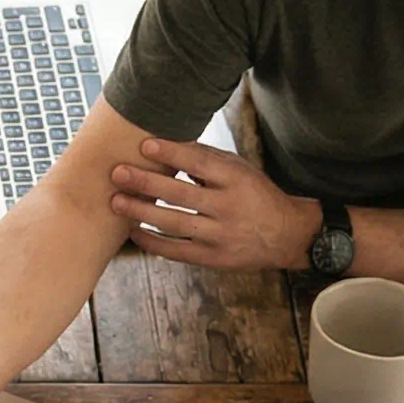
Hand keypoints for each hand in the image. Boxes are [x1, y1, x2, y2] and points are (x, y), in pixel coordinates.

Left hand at [109, 139, 321, 273]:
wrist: (286, 235)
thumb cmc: (255, 195)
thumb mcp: (240, 171)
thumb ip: (207, 159)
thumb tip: (169, 144)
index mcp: (236, 180)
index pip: (200, 163)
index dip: (171, 154)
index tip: (145, 145)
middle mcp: (228, 207)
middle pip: (180, 194)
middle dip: (146, 182)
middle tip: (118, 172)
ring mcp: (220, 235)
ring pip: (174, 223)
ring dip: (141, 212)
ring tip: (116, 201)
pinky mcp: (212, 258)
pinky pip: (176, 251)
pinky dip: (152, 242)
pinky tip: (133, 231)